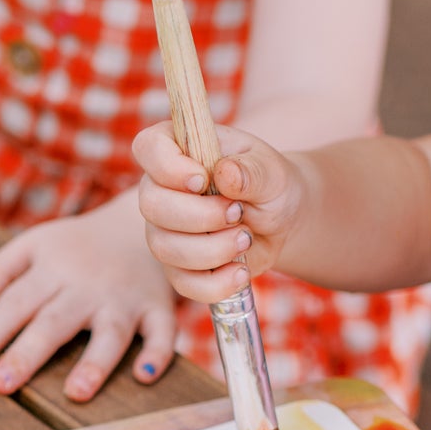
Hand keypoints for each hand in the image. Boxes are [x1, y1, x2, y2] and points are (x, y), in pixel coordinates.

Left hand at [0, 192, 175, 401]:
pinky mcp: (157, 308)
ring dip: (95, 362)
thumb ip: (0, 270)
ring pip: (110, 332)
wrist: (139, 224)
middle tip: (0, 384)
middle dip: (27, 354)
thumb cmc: (77, 245)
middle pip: (54, 322)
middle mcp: (87, 286)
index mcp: (51, 269)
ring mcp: (124, 299)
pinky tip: (144, 377)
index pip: (14, 302)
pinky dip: (157, 354)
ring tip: (76, 392)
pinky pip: (161, 332)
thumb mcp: (35, 243)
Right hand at [134, 122, 303, 303]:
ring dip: (213, 249)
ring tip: (246, 238)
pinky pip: (183, 282)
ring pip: (165, 248)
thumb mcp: (271, 171)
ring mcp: (165, 230)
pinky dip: (216, 282)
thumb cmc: (269, 184)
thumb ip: (251, 170)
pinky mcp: (178, 267)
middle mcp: (161, 189)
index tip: (202, 180)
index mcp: (178, 150)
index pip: (148, 147)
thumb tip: (225, 174)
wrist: (281, 220)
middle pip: (151, 205)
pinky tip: (241, 271)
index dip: (168, 166)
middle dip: (200, 215)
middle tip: (238, 212)